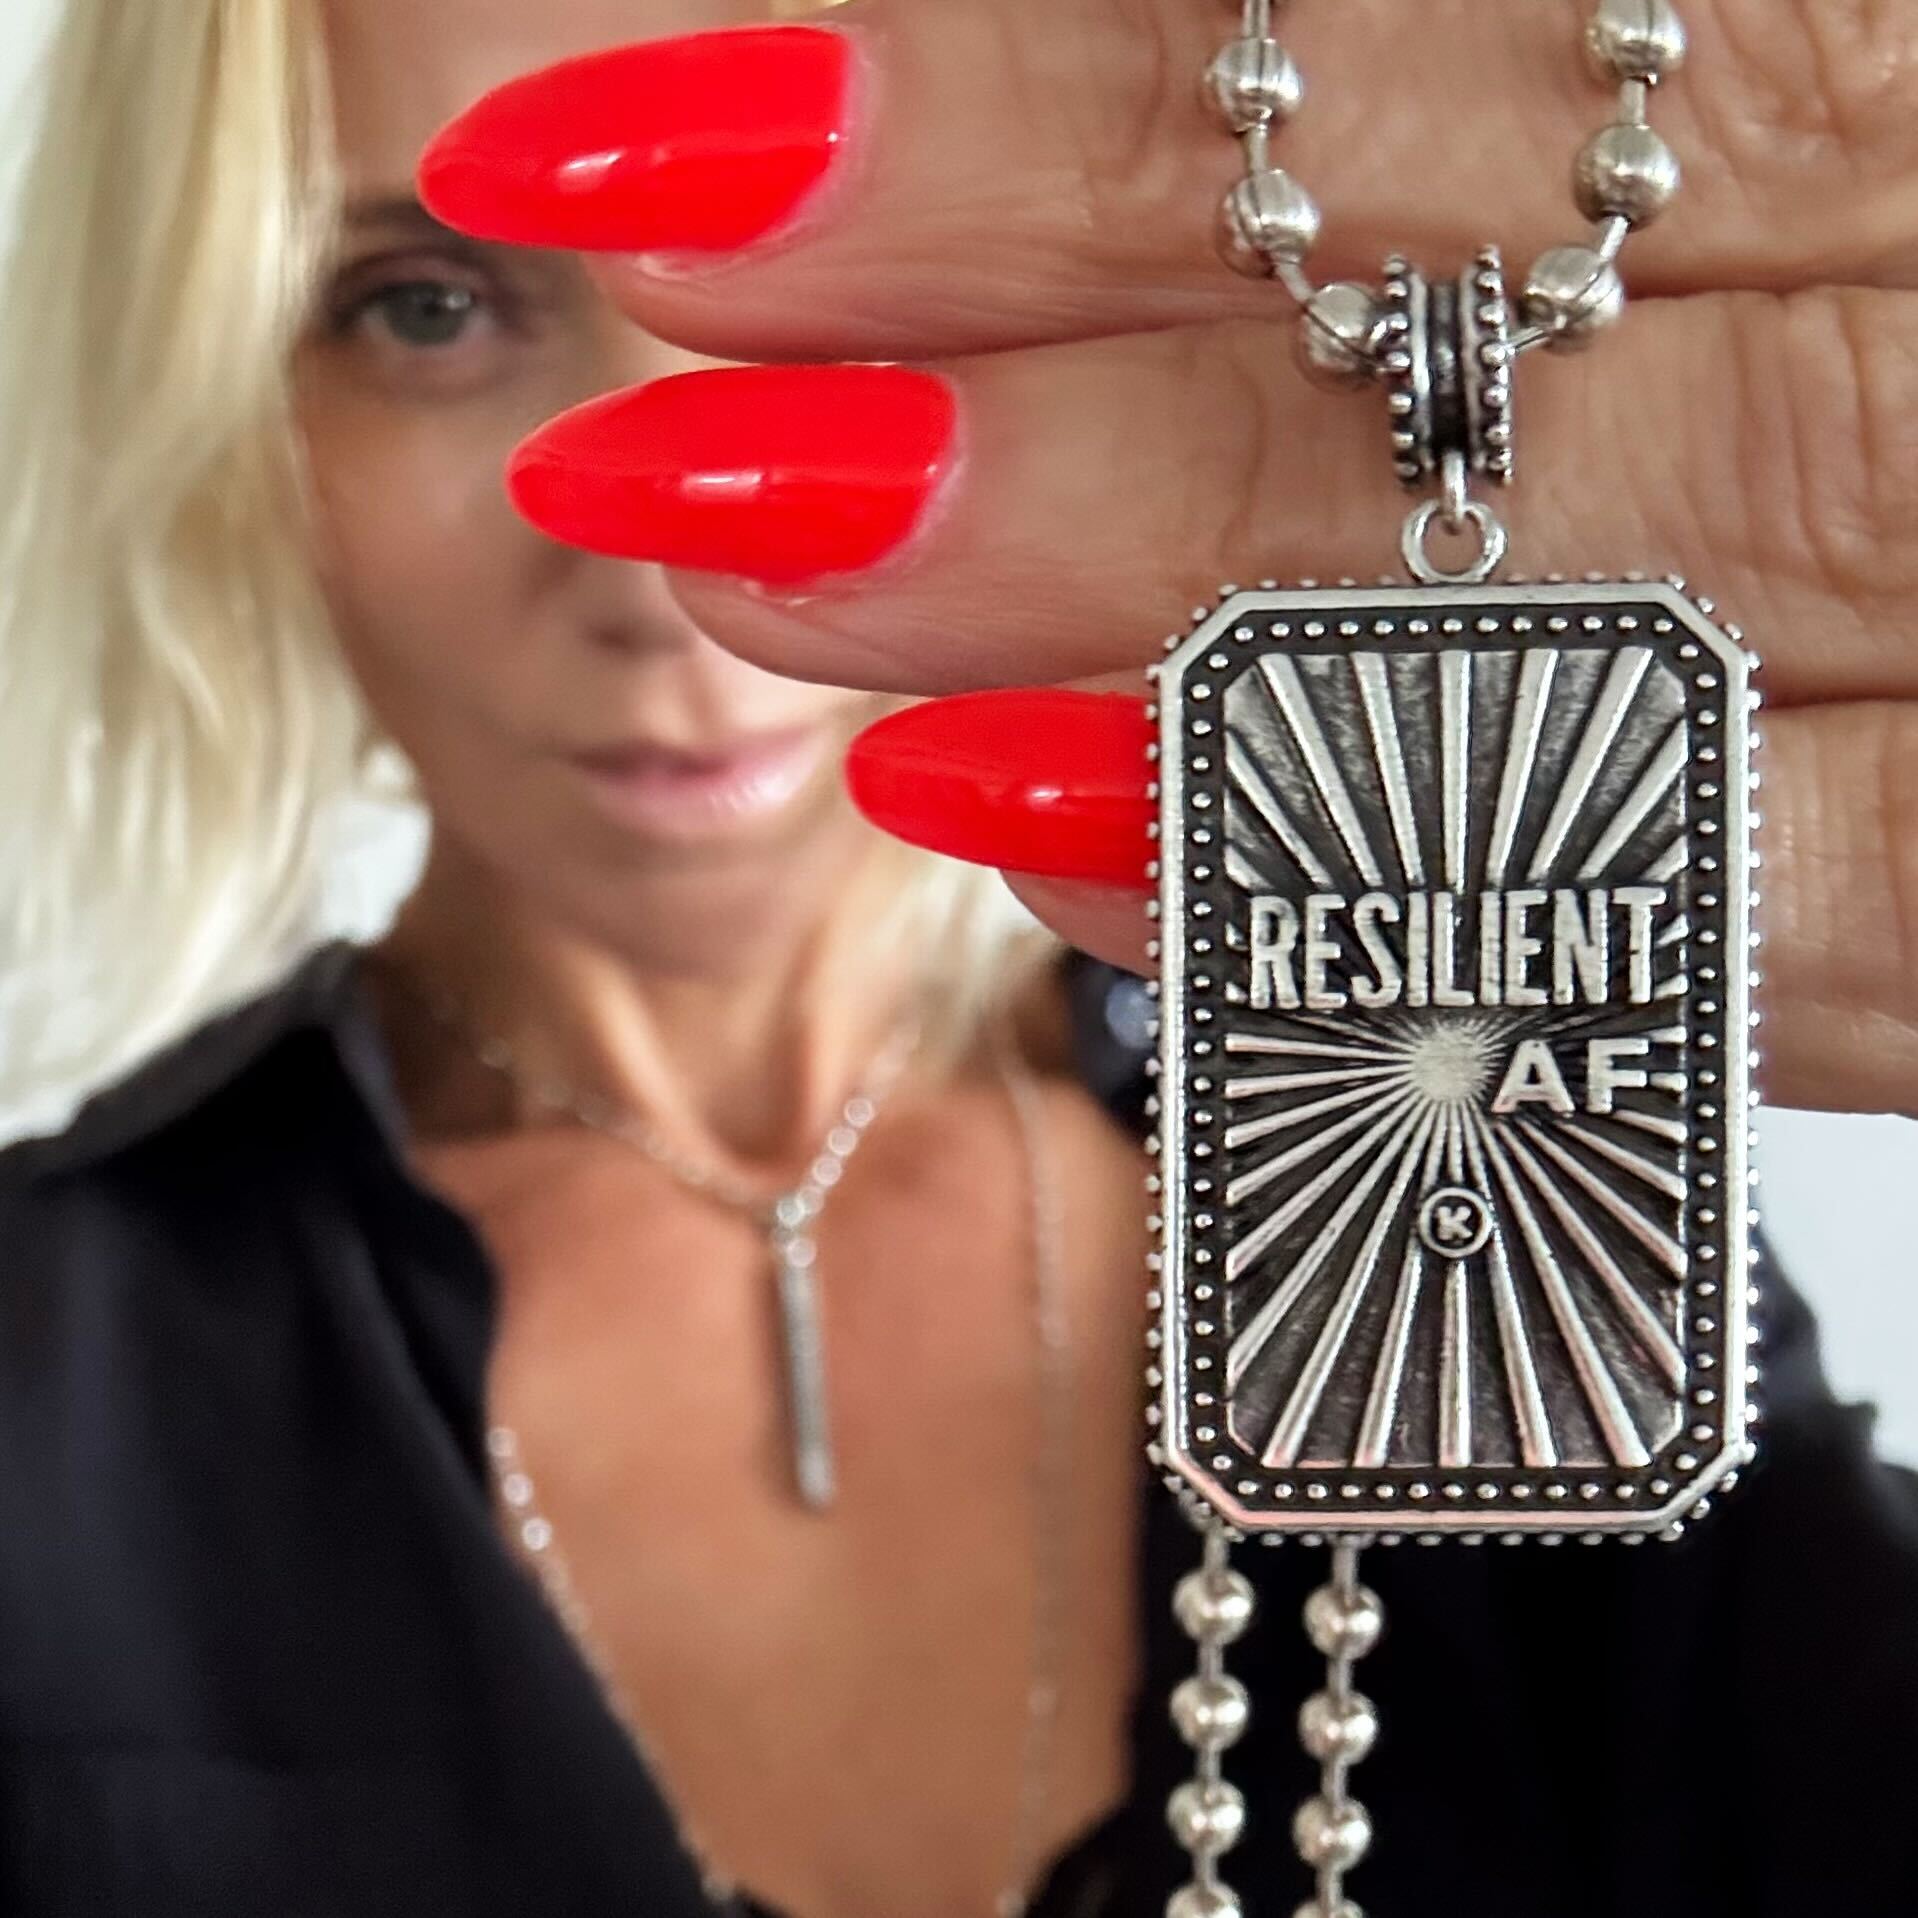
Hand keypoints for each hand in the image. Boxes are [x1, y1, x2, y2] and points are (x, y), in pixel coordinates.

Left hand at [420, 2, 1917, 1115]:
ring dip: (1111, 614)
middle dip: (1014, 353)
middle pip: (1471, 338)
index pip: (1440, 54)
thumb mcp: (1764, 96)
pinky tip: (1040, 823)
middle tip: (662, 360)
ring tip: (763, 564)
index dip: (1028, 108)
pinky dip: (1359, 881)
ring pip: (1559, 640)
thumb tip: (1170, 110)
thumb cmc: (1877, 208)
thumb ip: (1500, 83)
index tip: (678, 138)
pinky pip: (1718, 935)